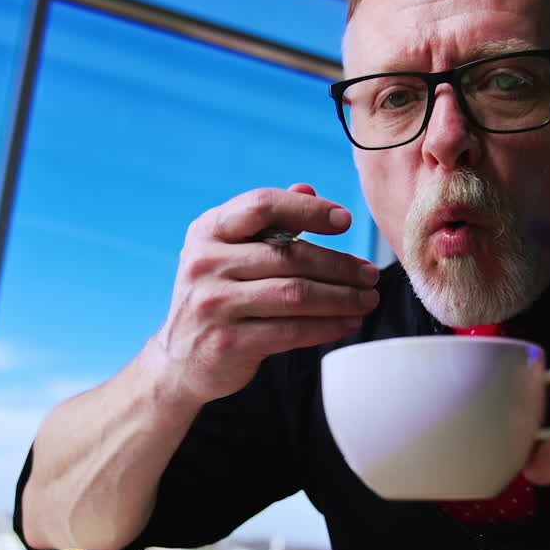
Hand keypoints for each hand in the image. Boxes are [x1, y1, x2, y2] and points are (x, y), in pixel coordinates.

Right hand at [146, 183, 378, 404]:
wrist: (179, 360)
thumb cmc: (216, 297)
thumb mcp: (228, 253)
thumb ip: (265, 222)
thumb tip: (307, 189)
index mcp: (207, 231)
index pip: (262, 205)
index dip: (308, 210)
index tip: (345, 221)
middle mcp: (205, 263)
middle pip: (289, 255)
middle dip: (339, 264)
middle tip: (370, 273)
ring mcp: (214, 303)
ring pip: (296, 294)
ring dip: (342, 297)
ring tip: (368, 298)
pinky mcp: (229, 342)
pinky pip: (292, 331)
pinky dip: (328, 326)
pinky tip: (348, 322)